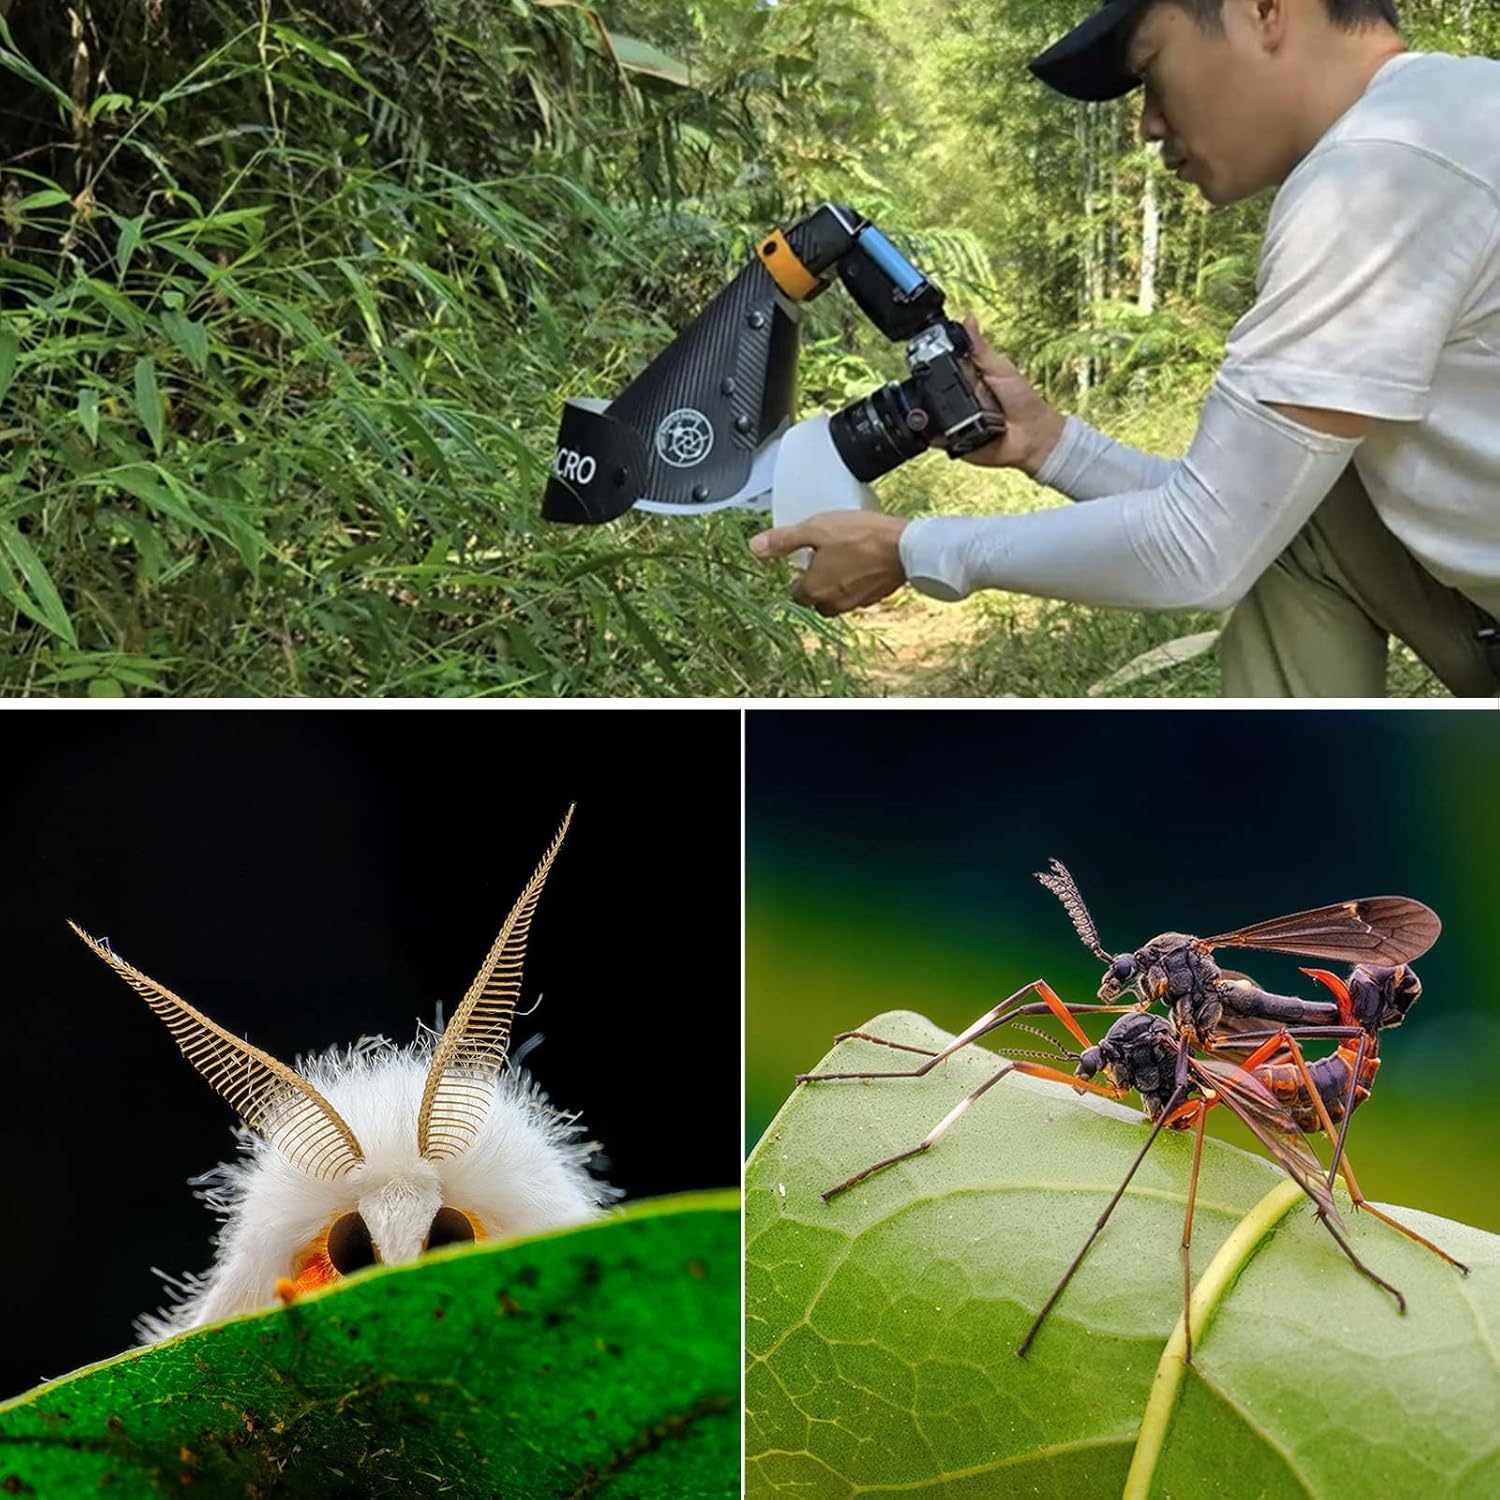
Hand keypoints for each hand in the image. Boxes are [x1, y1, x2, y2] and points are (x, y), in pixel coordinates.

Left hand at [750, 511, 909, 616]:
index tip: (805, 558)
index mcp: (814, 590)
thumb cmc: (859, 536)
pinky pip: (858, 595)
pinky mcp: (875, 599)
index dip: (799, 574)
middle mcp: (832, 603)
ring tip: (845, 558)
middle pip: (816, 600)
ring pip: (837, 599)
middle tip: (824, 558)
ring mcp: (856, 604)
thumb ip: (783, 540)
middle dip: (816, 583)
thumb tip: (754, 548)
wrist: (904, 547)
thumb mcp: (815, 530)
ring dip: (836, 584)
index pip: (796, 592)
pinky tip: (864, 563)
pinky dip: (856, 583)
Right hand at [942, 315, 1065, 476]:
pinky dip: (931, 433)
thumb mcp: (1001, 368)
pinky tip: (938, 426)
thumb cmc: (1024, 402)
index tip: (922, 351)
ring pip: (930, 413)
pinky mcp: (953, 440)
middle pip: (932, 388)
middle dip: (928, 385)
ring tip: (947, 406)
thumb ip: (980, 349)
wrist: (1032, 437)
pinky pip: (935, 437)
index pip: (942, 365)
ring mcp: (954, 420)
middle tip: (935, 381)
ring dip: (930, 409)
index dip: (931, 359)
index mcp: (968, 378)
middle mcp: (959, 398)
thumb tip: (968, 319)